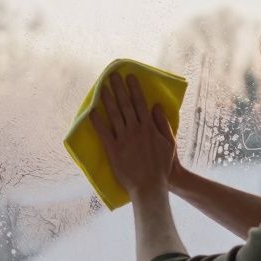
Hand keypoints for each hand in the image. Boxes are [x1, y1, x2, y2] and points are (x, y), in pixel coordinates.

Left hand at [90, 73, 176, 199]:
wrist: (150, 185)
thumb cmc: (163, 166)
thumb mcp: (169, 143)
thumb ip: (162, 123)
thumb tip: (156, 105)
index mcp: (148, 127)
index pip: (140, 103)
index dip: (134, 88)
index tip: (129, 77)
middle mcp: (135, 129)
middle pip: (125, 105)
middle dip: (119, 88)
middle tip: (112, 76)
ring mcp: (123, 139)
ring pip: (114, 115)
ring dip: (108, 100)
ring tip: (102, 88)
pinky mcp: (113, 150)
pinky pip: (104, 133)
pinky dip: (97, 122)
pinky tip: (92, 112)